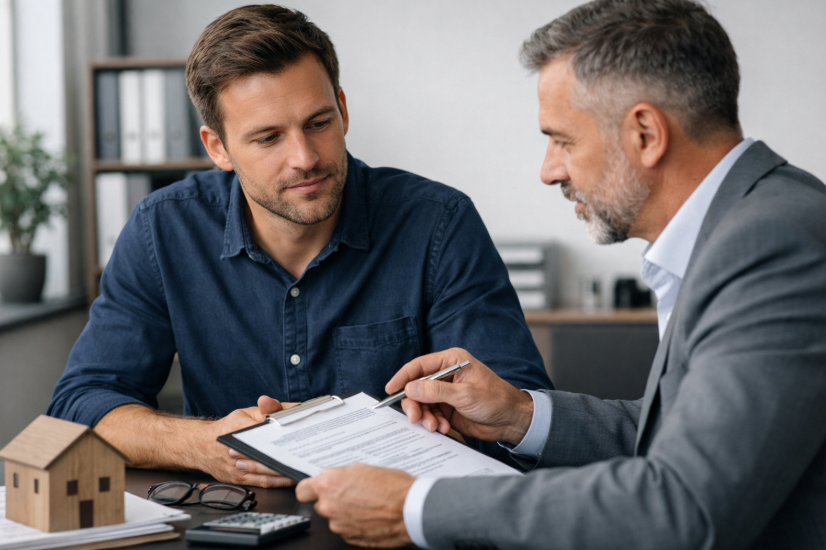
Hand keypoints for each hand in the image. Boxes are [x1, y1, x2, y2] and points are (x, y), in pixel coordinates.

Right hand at [206, 396, 297, 487]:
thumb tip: (294, 407)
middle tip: (305, 456)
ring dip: (284, 472)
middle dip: (286, 456)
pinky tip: (290, 478)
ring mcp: (236, 465)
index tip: (300, 434)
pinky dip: (277, 482)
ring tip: (301, 468)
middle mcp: (236, 448)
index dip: (283, 433)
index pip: (265, 429)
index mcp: (239, 427)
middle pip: (266, 453)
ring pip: (265, 471)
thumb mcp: (246, 412)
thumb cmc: (228, 427)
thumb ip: (270, 409)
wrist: (201, 446)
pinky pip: (261, 482)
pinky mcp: (237, 478)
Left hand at [296, 464, 413, 547]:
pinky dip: (354, 523)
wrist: (410, 509)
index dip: (310, 488)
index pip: (302, 490)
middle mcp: (329, 507)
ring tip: (366, 504)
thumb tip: (333, 477)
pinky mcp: (349, 538)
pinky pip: (346, 528)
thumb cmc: (392, 487)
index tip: (315, 488)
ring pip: (334, 516)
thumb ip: (341, 475)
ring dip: (344, 511)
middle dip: (332, 498)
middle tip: (352, 493)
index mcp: (329, 485)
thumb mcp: (363, 468)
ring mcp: (338, 525)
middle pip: (320, 503)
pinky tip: (370, 515)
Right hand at [385, 348, 533, 444]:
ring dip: (425, 417)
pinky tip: (445, 428)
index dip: (402, 377)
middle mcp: (445, 375)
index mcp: (451, 361)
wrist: (511, 421)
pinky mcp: (447, 408)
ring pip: (422, 403)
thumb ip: (436, 391)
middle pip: (417, 387)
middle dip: (415, 404)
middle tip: (416, 418)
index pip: (419, 366)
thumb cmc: (496, 400)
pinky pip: (430, 415)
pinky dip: (433, 423)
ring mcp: (445, 393)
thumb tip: (411, 387)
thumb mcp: (465, 395)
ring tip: (436, 427)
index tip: (390, 389)